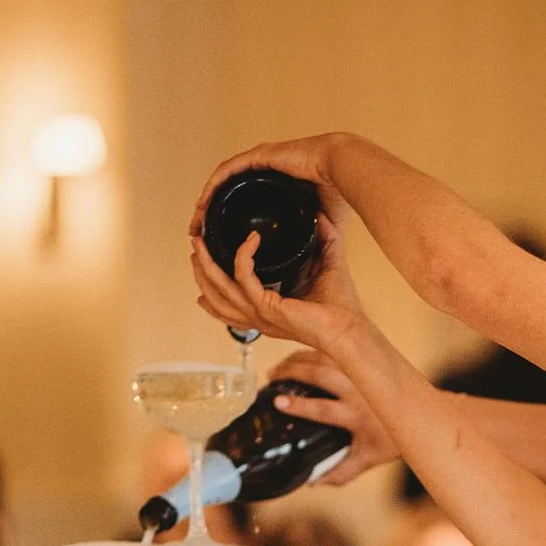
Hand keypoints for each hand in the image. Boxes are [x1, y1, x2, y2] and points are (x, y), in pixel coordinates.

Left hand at [188, 134, 336, 239]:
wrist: (344, 170)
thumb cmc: (338, 193)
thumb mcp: (319, 224)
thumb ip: (312, 240)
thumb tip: (311, 265)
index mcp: (273, 188)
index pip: (242, 206)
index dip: (226, 224)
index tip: (216, 244)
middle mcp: (262, 174)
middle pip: (226, 195)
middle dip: (209, 216)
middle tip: (197, 237)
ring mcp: (258, 163)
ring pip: (221, 185)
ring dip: (205, 204)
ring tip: (195, 225)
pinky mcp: (258, 157)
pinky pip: (225, 173)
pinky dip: (212, 189)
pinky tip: (202, 206)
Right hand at [189, 206, 363, 351]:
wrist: (349, 328)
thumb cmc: (340, 307)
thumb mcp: (324, 266)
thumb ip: (321, 241)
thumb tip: (320, 216)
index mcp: (264, 312)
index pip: (226, 303)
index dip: (210, 285)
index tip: (203, 264)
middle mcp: (257, 316)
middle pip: (214, 295)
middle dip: (201, 269)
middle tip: (195, 244)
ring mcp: (259, 313)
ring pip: (219, 287)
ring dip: (207, 263)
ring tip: (200, 242)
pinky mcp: (267, 307)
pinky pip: (243, 276)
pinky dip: (243, 255)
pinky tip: (250, 240)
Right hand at [269, 350, 398, 487]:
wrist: (419, 414)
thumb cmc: (391, 439)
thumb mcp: (367, 459)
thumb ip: (340, 472)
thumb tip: (312, 482)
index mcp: (356, 416)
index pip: (323, 409)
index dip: (299, 406)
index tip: (277, 402)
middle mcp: (358, 391)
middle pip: (321, 374)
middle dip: (293, 372)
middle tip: (271, 376)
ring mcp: (360, 373)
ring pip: (325, 358)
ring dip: (298, 360)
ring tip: (278, 368)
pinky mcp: (361, 363)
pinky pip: (333, 352)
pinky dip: (311, 352)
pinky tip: (296, 358)